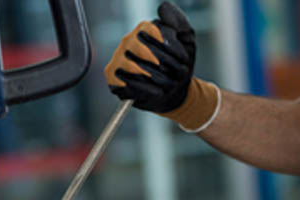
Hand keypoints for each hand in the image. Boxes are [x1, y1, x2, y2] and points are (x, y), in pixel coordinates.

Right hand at [104, 2, 218, 130]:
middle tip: (178, 75)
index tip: (183, 60)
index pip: (155, 32)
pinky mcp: (112, 76)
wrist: (173, 92)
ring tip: (169, 85)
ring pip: (135, 67)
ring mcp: (118, 58)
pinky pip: (125, 81)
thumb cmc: (177, 65)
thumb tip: (162, 7)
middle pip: (145, 50)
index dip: (172, 48)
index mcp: (144, 29)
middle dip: (167, 66)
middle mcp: (128, 40)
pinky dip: (145, 89)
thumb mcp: (186, 42)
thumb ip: (179, 23)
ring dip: (158, 79)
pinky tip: (157, 92)